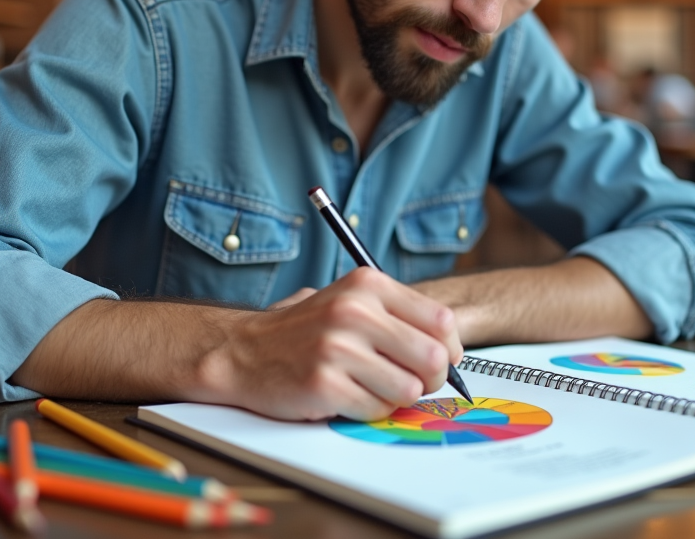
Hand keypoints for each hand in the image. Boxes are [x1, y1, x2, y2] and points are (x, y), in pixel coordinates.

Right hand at [212, 268, 461, 421]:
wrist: (243, 351)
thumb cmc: (306, 330)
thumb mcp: (351, 301)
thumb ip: (398, 316)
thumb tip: (451, 348)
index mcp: (368, 285)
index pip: (442, 321)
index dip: (449, 349)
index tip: (439, 360)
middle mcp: (355, 311)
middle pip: (433, 358)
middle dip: (430, 379)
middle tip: (410, 381)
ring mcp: (337, 348)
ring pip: (409, 389)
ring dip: (395, 397)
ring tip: (369, 386)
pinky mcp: (323, 385)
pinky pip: (376, 409)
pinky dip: (368, 410)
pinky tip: (346, 395)